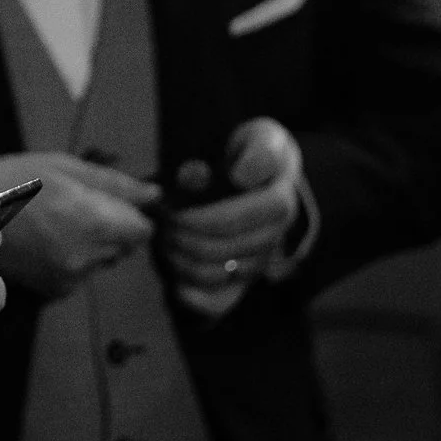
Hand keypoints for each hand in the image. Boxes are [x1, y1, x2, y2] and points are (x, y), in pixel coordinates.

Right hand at [0, 150, 158, 301]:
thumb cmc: (13, 181)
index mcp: (96, 222)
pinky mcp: (54, 291)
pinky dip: (69, 259)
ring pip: (101, 260)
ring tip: (52, 223)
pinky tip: (42, 242)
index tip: (107, 202)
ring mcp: (71, 278)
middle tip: (72, 206)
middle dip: (109, 228)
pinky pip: (79, 273)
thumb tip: (155, 196)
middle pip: (124, 246)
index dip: (129, 214)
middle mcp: (88, 257)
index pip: (144, 230)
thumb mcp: (64, 166)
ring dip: (89, 245)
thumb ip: (116, 184)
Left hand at [159, 118, 301, 320]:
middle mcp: (273, 238)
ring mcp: (257, 262)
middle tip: (161, 220)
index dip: (204, 219)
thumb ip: (258, 152)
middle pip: (224, 249)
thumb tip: (241, 175)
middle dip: (184, 236)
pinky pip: (222, 302)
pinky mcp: (241, 279)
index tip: (175, 209)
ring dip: (182, 259)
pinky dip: (197, 299)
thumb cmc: (254, 152)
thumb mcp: (262, 138)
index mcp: (279, 203)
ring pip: (217, 273)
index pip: (240, 219)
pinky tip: (177, 287)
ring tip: (163, 237)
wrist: (262, 175)